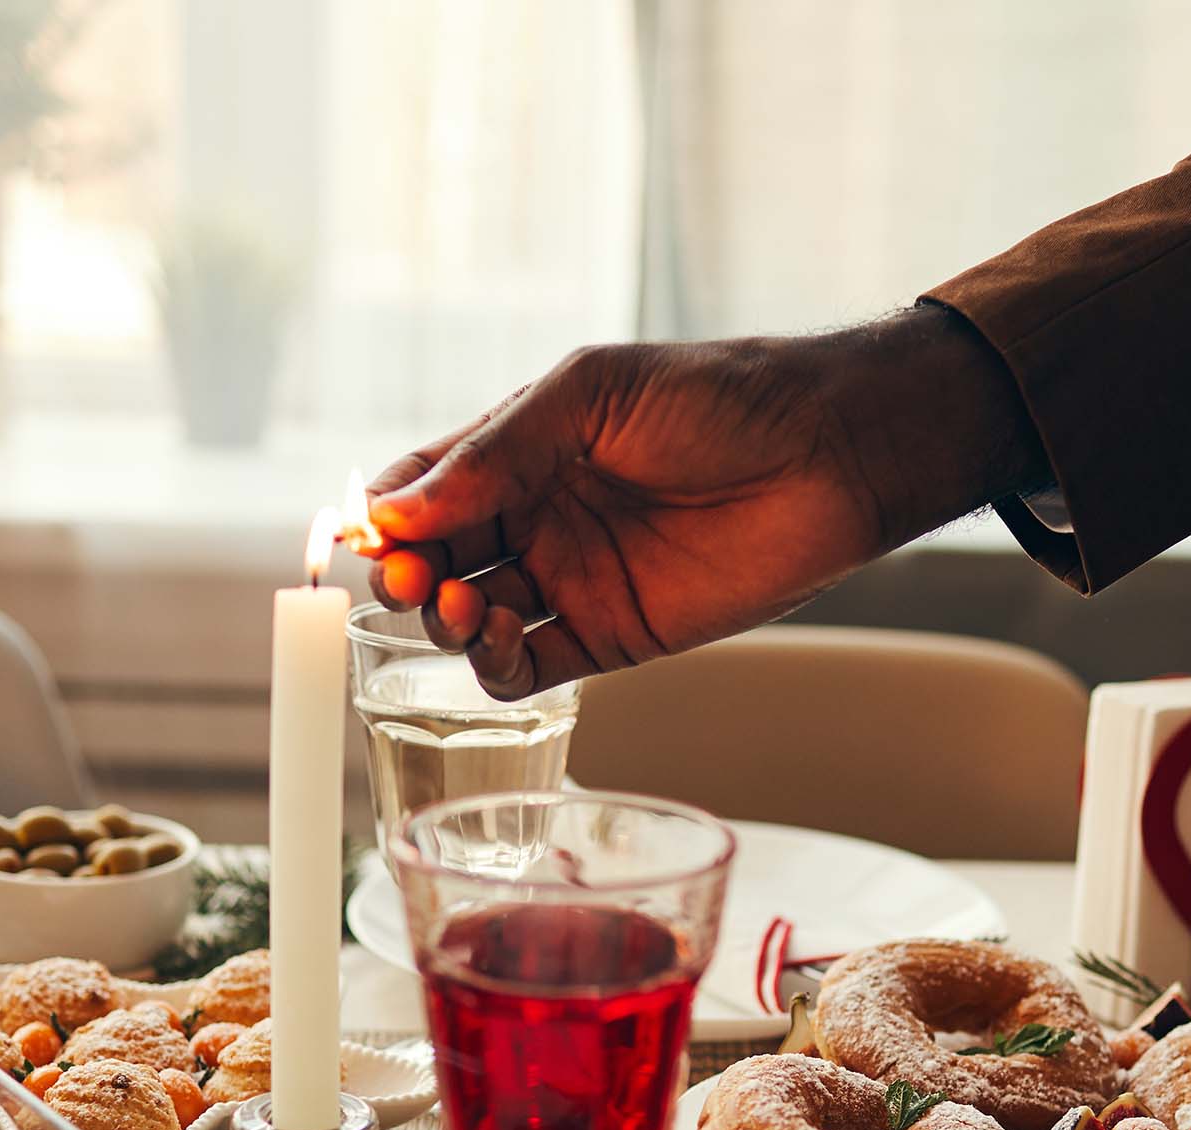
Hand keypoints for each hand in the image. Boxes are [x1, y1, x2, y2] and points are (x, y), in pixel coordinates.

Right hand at [364, 305, 1045, 696]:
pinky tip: (494, 638)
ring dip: (441, 620)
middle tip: (407, 577)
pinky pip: (523, 670)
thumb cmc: (717, 398)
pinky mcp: (607, 639)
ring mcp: (567, 582)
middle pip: (431, 562)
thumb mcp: (589, 397)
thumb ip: (493, 453)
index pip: (420, 488)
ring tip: (457, 602)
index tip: (364, 531)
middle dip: (402, 574)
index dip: (383, 513)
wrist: (826, 452)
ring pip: (467, 621)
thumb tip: (392, 509)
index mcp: (519, 451)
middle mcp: (534, 518)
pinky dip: (490, 666)